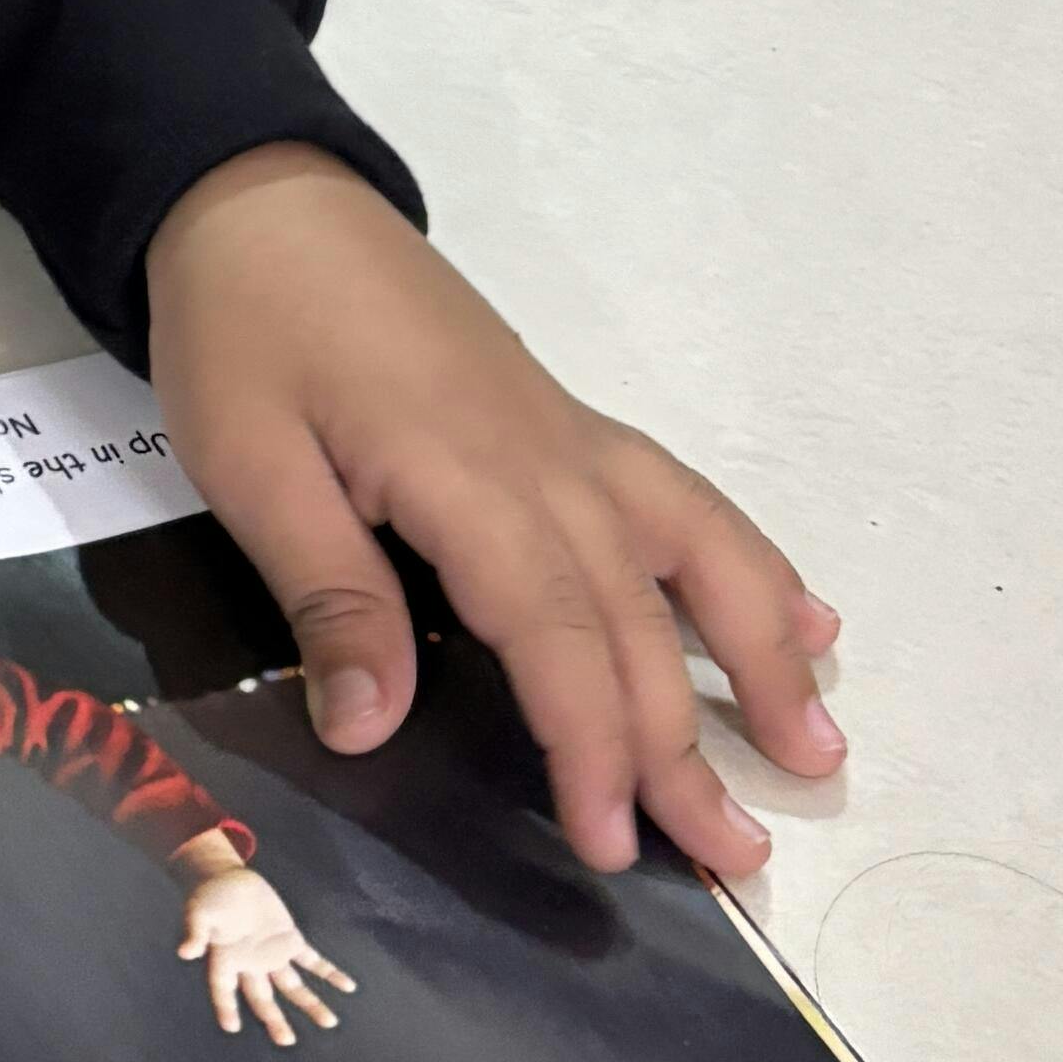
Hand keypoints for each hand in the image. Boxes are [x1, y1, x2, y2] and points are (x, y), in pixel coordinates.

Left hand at [144, 147, 844, 881]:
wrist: (264, 201)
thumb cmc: (245, 331)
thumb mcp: (251, 463)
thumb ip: (328, 594)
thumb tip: (373, 729)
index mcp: (469, 479)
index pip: (558, 637)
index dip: (593, 746)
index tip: (616, 842)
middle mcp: (550, 463)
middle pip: (639, 621)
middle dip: (688, 748)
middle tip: (738, 860)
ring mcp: (570, 440)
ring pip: (695, 557)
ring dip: (764, 657)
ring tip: (817, 754)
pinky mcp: (568, 424)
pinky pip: (683, 501)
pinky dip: (752, 564)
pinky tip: (806, 617)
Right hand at [172, 863, 354, 1047]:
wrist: (228, 879)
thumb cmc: (209, 897)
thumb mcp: (199, 911)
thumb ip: (195, 932)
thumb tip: (185, 952)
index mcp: (225, 960)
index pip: (223, 990)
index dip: (226, 1008)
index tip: (231, 1027)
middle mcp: (250, 965)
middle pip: (263, 999)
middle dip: (274, 1019)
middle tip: (286, 1040)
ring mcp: (272, 955)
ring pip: (292, 986)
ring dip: (310, 1003)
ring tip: (330, 1022)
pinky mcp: (289, 940)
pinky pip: (311, 960)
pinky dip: (328, 972)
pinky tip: (347, 986)